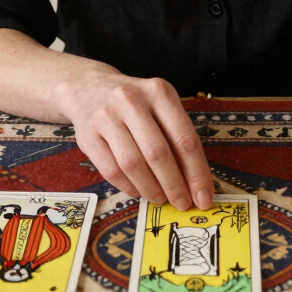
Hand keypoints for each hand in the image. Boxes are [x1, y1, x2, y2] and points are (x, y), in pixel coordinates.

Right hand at [58, 66, 214, 211]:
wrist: (89, 87)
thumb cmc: (135, 103)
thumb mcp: (160, 106)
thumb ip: (177, 137)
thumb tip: (195, 183)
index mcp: (159, 92)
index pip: (184, 138)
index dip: (196, 172)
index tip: (204, 197)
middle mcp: (132, 101)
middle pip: (158, 152)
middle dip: (174, 185)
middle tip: (182, 204)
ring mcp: (106, 116)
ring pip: (132, 164)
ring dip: (150, 189)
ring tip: (160, 198)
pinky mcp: (87, 134)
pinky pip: (111, 170)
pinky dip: (128, 186)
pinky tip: (138, 191)